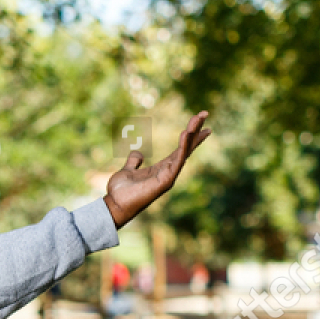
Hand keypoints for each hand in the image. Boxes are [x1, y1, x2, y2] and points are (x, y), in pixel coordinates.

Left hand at [103, 111, 211, 227]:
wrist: (114, 206)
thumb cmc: (121, 192)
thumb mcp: (127, 171)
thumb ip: (133, 162)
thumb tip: (138, 152)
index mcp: (161, 168)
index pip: (180, 149)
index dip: (190, 136)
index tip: (200, 123)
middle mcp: (168, 171)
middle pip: (186, 147)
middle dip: (196, 131)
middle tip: (204, 113)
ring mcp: (168, 176)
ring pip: (183, 151)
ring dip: (191, 135)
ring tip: (197, 118)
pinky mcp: (165, 181)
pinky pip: (176, 161)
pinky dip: (182, 148)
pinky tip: (185, 134)